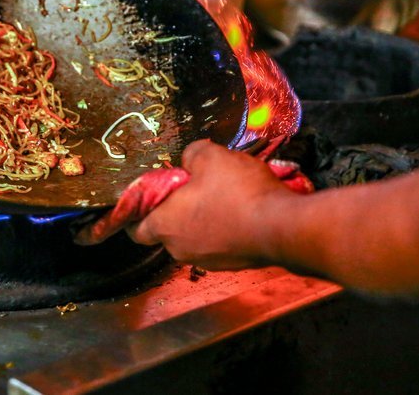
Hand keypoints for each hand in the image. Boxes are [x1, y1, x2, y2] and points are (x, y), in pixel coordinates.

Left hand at [127, 140, 295, 269]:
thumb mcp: (211, 157)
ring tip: (219, 196)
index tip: (144, 201)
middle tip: (189, 189)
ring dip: (200, 219)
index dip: (136, 214)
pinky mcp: (232, 264)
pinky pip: (218, 243)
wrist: (283, 227)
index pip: (135, 228)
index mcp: (164, 225)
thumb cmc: (239, 193)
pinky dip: (222, 229)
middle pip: (166, 230)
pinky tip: (239, 210)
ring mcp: (207, 260)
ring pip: (193, 237)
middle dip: (174, 211)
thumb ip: (191, 154)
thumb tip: (190, 159)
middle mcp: (180, 248)